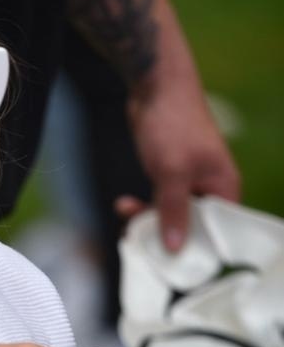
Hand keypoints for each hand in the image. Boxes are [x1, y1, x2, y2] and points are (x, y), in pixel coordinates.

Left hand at [117, 69, 240, 252]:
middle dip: (164, 235)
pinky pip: (157, 202)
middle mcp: (210, 188)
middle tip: (138, 240)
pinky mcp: (169, 176)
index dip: (195, 250)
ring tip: (125, 217)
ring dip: (147, 220)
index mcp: (224, 189)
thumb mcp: (172, 173)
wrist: (154, 85)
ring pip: (170, 216)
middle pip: (191, 227)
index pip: (217, 233)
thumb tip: (176, 249)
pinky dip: (141, 206)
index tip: (168, 260)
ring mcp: (189, 182)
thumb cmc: (172, 124)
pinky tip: (123, 205)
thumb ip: (174, 211)